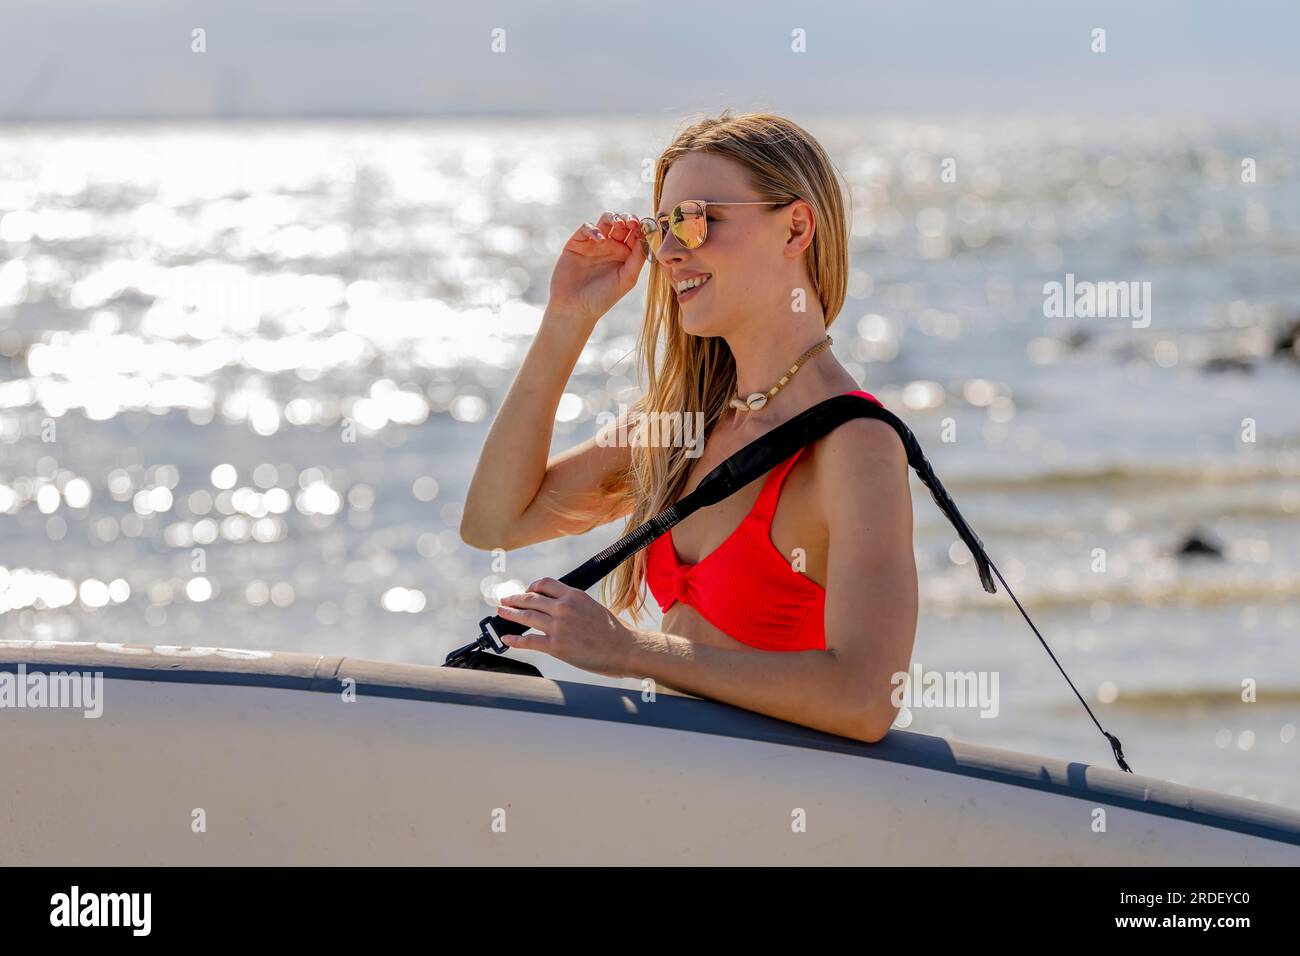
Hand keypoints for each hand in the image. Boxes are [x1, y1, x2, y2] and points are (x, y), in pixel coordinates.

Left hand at [495, 577, 635, 677]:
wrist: (626, 649)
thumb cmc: (614, 631)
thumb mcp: (593, 607)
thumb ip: (574, 605)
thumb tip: (560, 607)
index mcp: (574, 595)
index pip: (545, 584)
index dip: (531, 586)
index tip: (526, 590)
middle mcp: (563, 607)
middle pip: (531, 598)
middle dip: (514, 599)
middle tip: (504, 600)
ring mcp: (558, 627)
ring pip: (526, 617)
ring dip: (510, 614)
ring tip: (501, 613)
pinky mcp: (556, 646)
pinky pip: (529, 641)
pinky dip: (515, 639)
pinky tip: (507, 638)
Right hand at [547, 211, 647, 326]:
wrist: (574, 308)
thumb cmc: (602, 298)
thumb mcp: (626, 279)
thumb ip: (637, 259)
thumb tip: (647, 238)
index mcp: (625, 255)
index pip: (636, 234)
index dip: (641, 227)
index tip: (645, 226)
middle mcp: (610, 247)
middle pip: (622, 223)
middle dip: (628, 219)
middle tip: (631, 223)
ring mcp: (593, 243)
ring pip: (605, 220)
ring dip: (613, 217)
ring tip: (618, 224)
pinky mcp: (577, 243)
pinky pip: (586, 228)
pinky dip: (593, 229)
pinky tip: (599, 239)